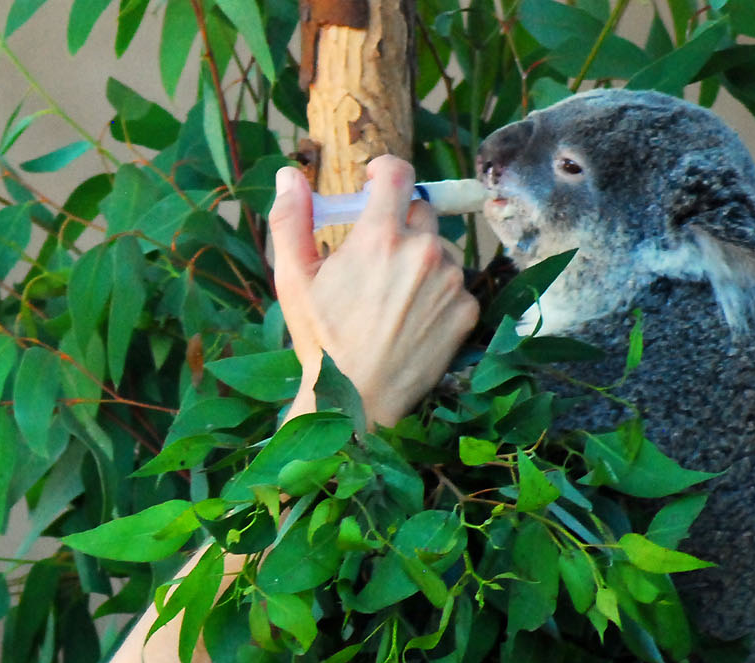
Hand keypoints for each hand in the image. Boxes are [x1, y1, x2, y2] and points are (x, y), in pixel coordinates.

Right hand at [271, 155, 479, 427]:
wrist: (358, 399)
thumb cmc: (321, 340)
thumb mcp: (293, 279)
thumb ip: (290, 219)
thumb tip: (287, 175)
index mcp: (380, 235)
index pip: (398, 173)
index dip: (385, 171)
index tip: (375, 181)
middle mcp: (423, 249)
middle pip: (419, 211)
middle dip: (398, 226)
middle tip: (375, 259)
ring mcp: (451, 279)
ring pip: (440, 249)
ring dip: (421, 261)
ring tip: (392, 298)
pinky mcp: (467, 308)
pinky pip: (455, 285)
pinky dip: (437, 294)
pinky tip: (410, 319)